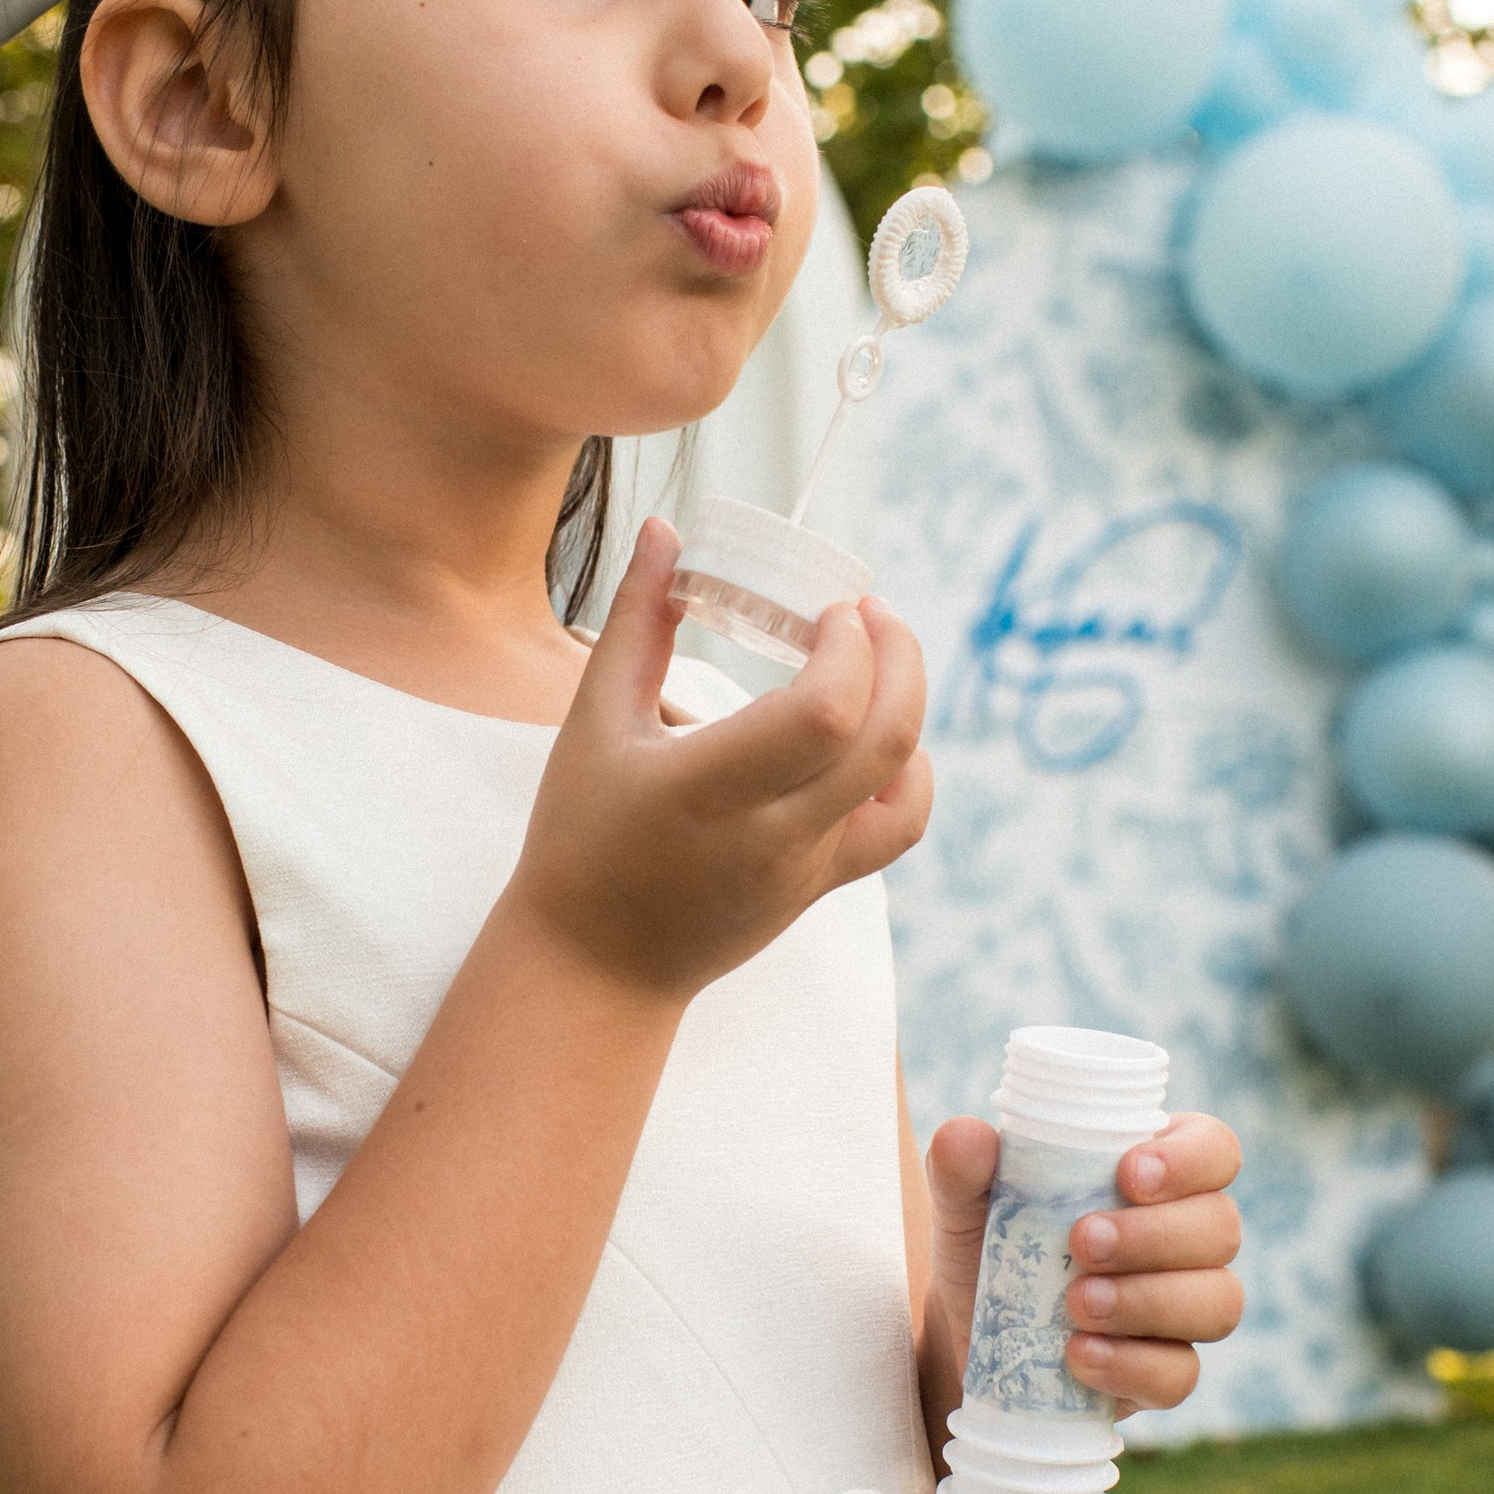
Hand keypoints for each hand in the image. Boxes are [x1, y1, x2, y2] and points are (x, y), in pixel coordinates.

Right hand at [513, 516, 931, 1006]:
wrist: (595, 964)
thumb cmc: (582, 839)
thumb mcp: (593, 723)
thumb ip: (637, 621)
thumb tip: (667, 530)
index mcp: (709, 788)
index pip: (826, 714)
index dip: (852, 649)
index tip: (833, 610)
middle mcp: (772, 834)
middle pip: (885, 741)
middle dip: (899, 658)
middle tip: (871, 613)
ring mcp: (807, 869)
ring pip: (906, 788)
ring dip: (911, 710)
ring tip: (880, 661)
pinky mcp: (822, 888)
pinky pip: (898, 829)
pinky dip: (908, 772)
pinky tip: (877, 731)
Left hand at [924, 1110, 1243, 1422]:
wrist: (972, 1335)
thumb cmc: (992, 1245)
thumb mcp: (966, 1202)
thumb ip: (963, 1166)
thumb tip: (967, 1137)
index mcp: (1158, 1173)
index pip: (1214, 1150)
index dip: (1190, 1160)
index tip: (1130, 1174)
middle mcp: (1186, 1237)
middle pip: (1221, 1228)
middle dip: (1155, 1235)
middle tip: (1082, 1242)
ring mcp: (1183, 1309)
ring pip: (1217, 1302)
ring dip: (1149, 1301)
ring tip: (1077, 1304)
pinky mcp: (1164, 1370)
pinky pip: (1181, 1374)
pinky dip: (1132, 1365)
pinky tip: (1079, 1355)